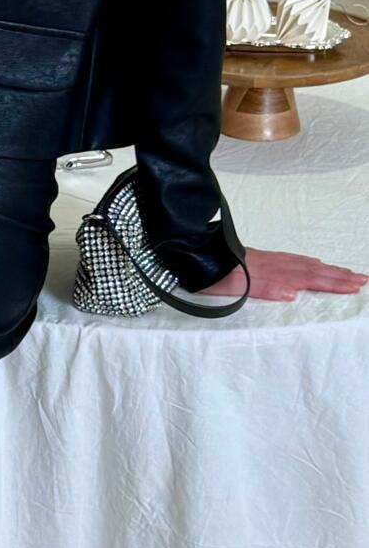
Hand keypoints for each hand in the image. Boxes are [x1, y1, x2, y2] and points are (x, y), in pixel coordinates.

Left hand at [200, 249, 367, 301]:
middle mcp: (273, 265)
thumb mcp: (233, 287)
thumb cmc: (211, 274)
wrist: (195, 254)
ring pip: (305, 265)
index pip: (308, 279)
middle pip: (312, 271)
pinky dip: (309, 264)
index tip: (354, 285)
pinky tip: (314, 266)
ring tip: (347, 274)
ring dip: (328, 270)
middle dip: (339, 276)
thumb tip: (293, 293)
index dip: (332, 283)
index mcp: (270, 274)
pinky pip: (294, 260)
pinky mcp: (262, 259)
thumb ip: (263, 289)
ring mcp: (269, 260)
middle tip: (362, 280)